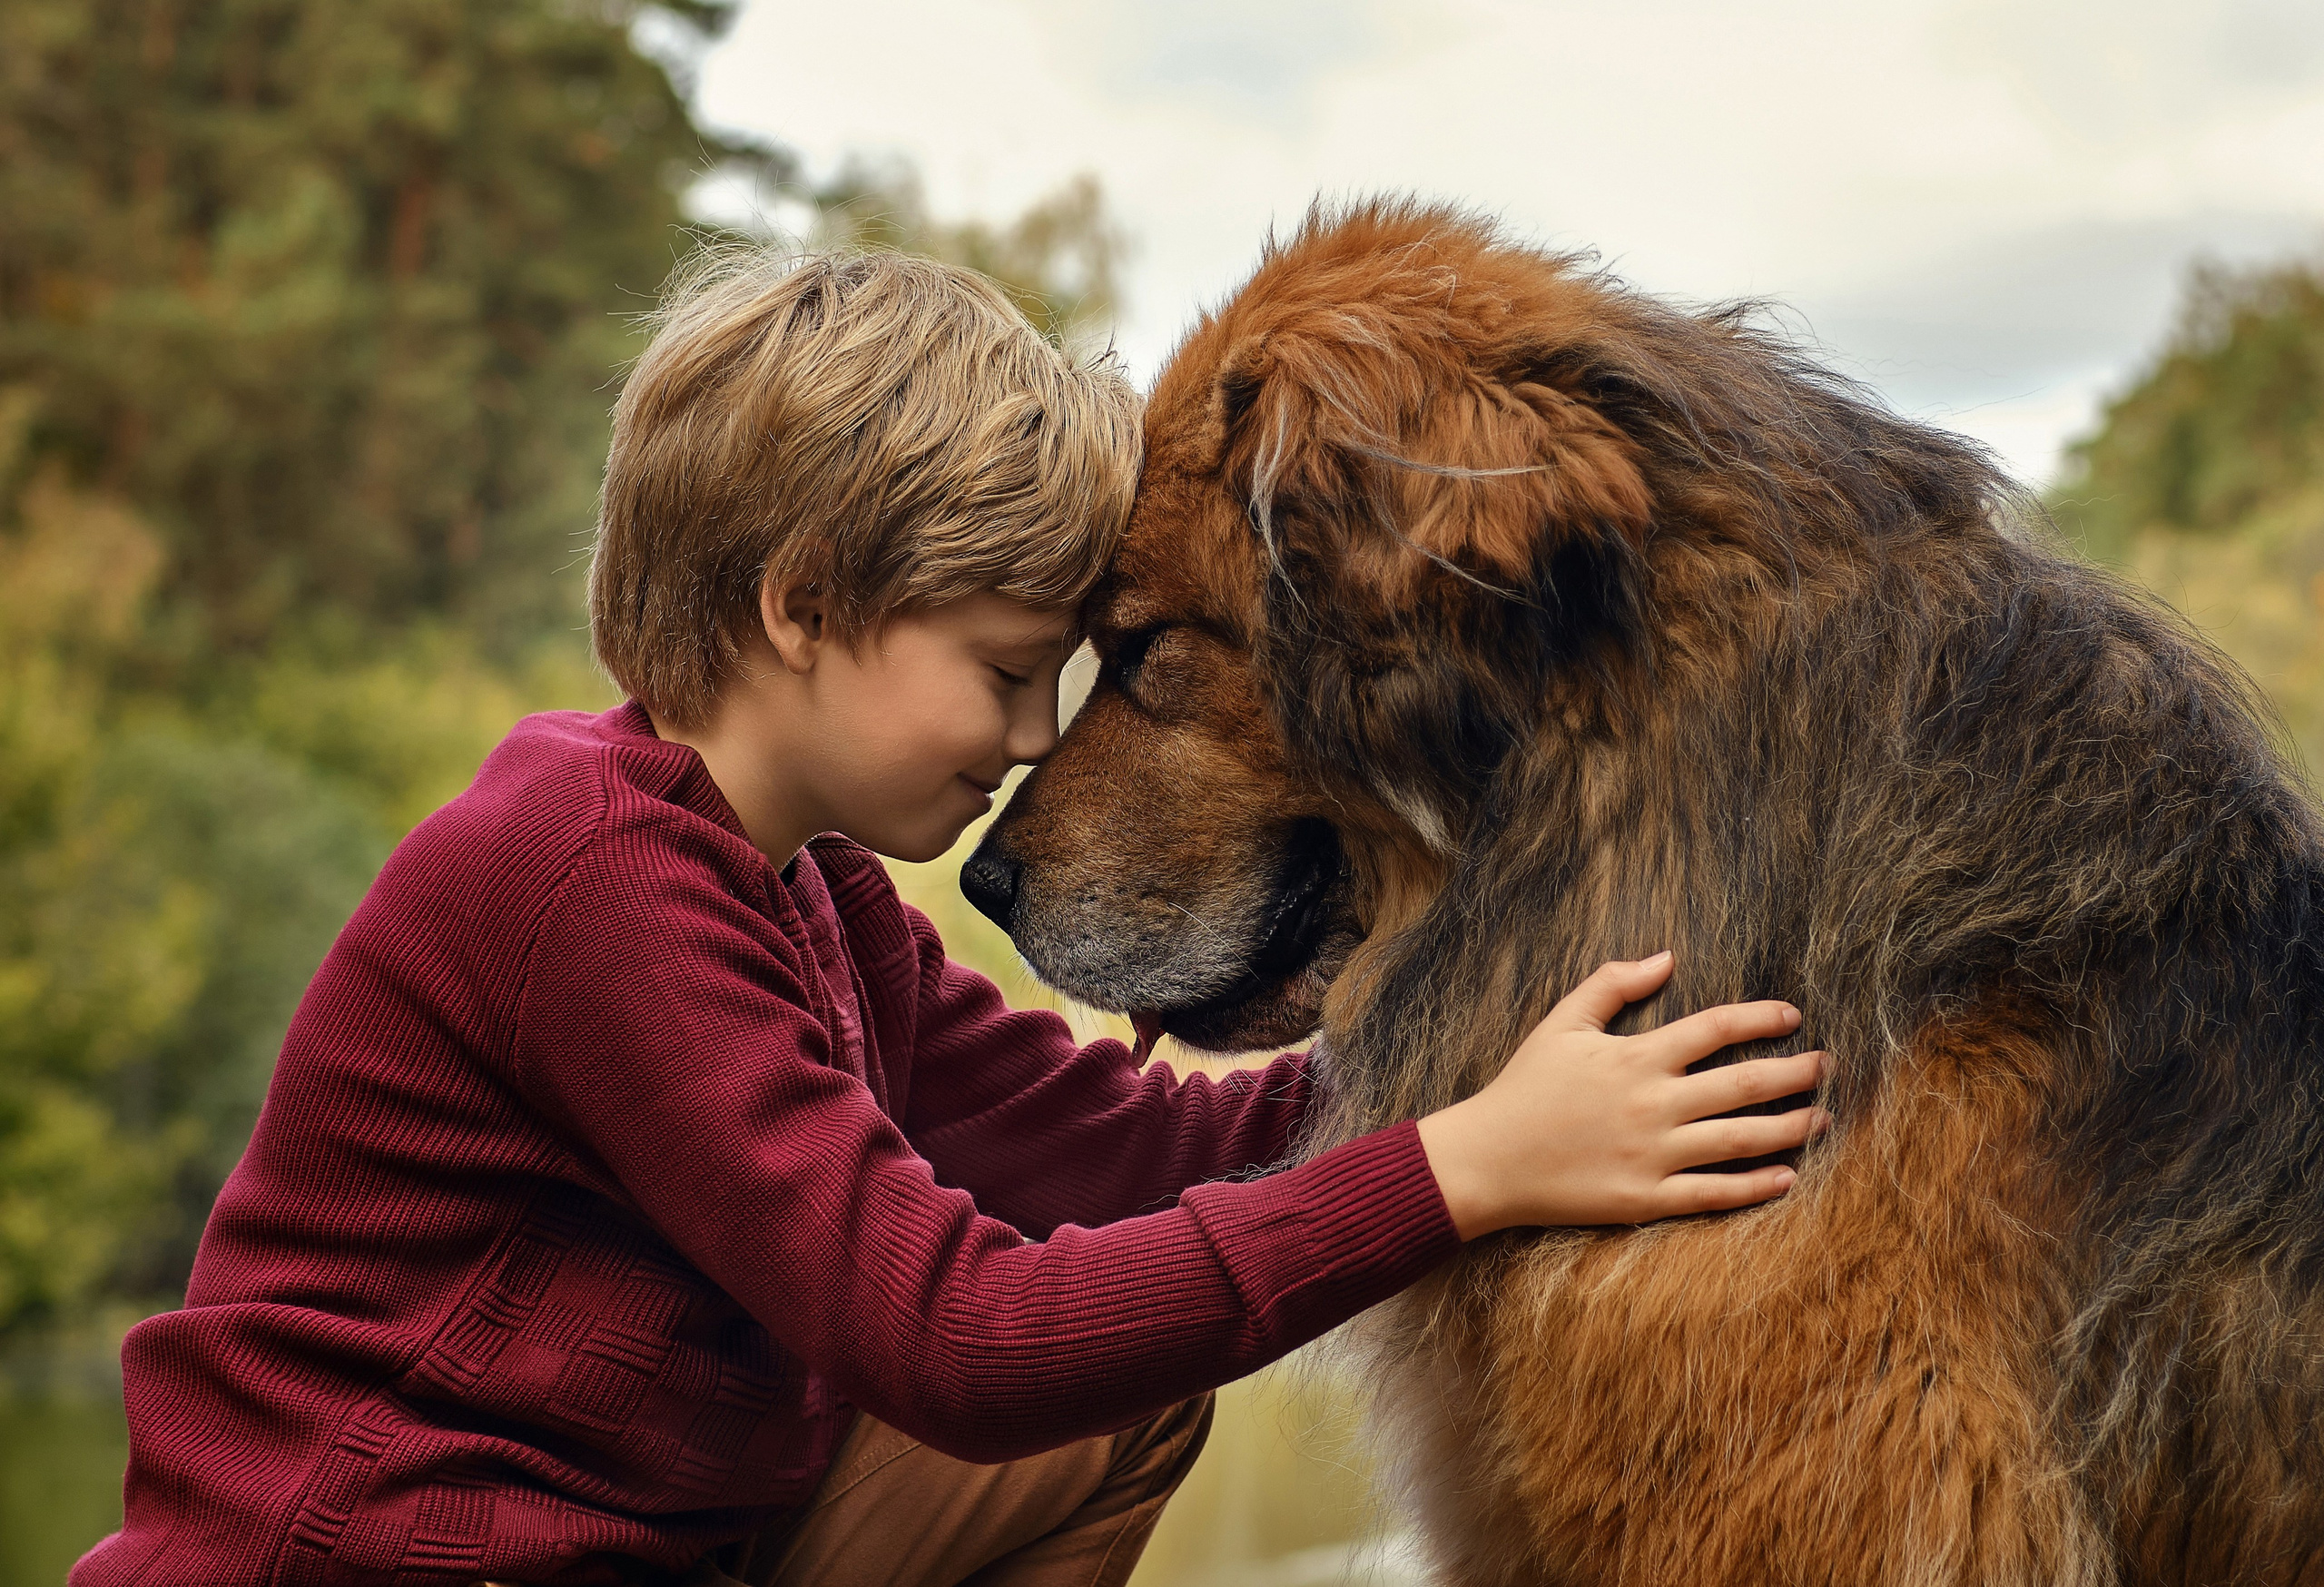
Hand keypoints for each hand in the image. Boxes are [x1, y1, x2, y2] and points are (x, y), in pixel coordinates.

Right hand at [1415, 951, 1828, 1237]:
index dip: (1760, 1019)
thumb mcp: (1561, 1023)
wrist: (1488, 1159)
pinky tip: (1788, 1178)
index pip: (1716, 1029)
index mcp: (1637, 1058)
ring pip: (1740, 1140)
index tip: (1792, 1015)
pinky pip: (1713, 1194)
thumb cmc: (1524, 1086)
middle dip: (1795, 1074)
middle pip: (1744, 1085)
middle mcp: (1654, 1105)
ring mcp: (1653, 1155)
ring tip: (1823, 1118)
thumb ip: (1612, 985)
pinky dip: (1755, 1186)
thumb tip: (1665, 958)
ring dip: (1790, 1128)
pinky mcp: (1646, 1199)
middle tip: (1828, 1067)